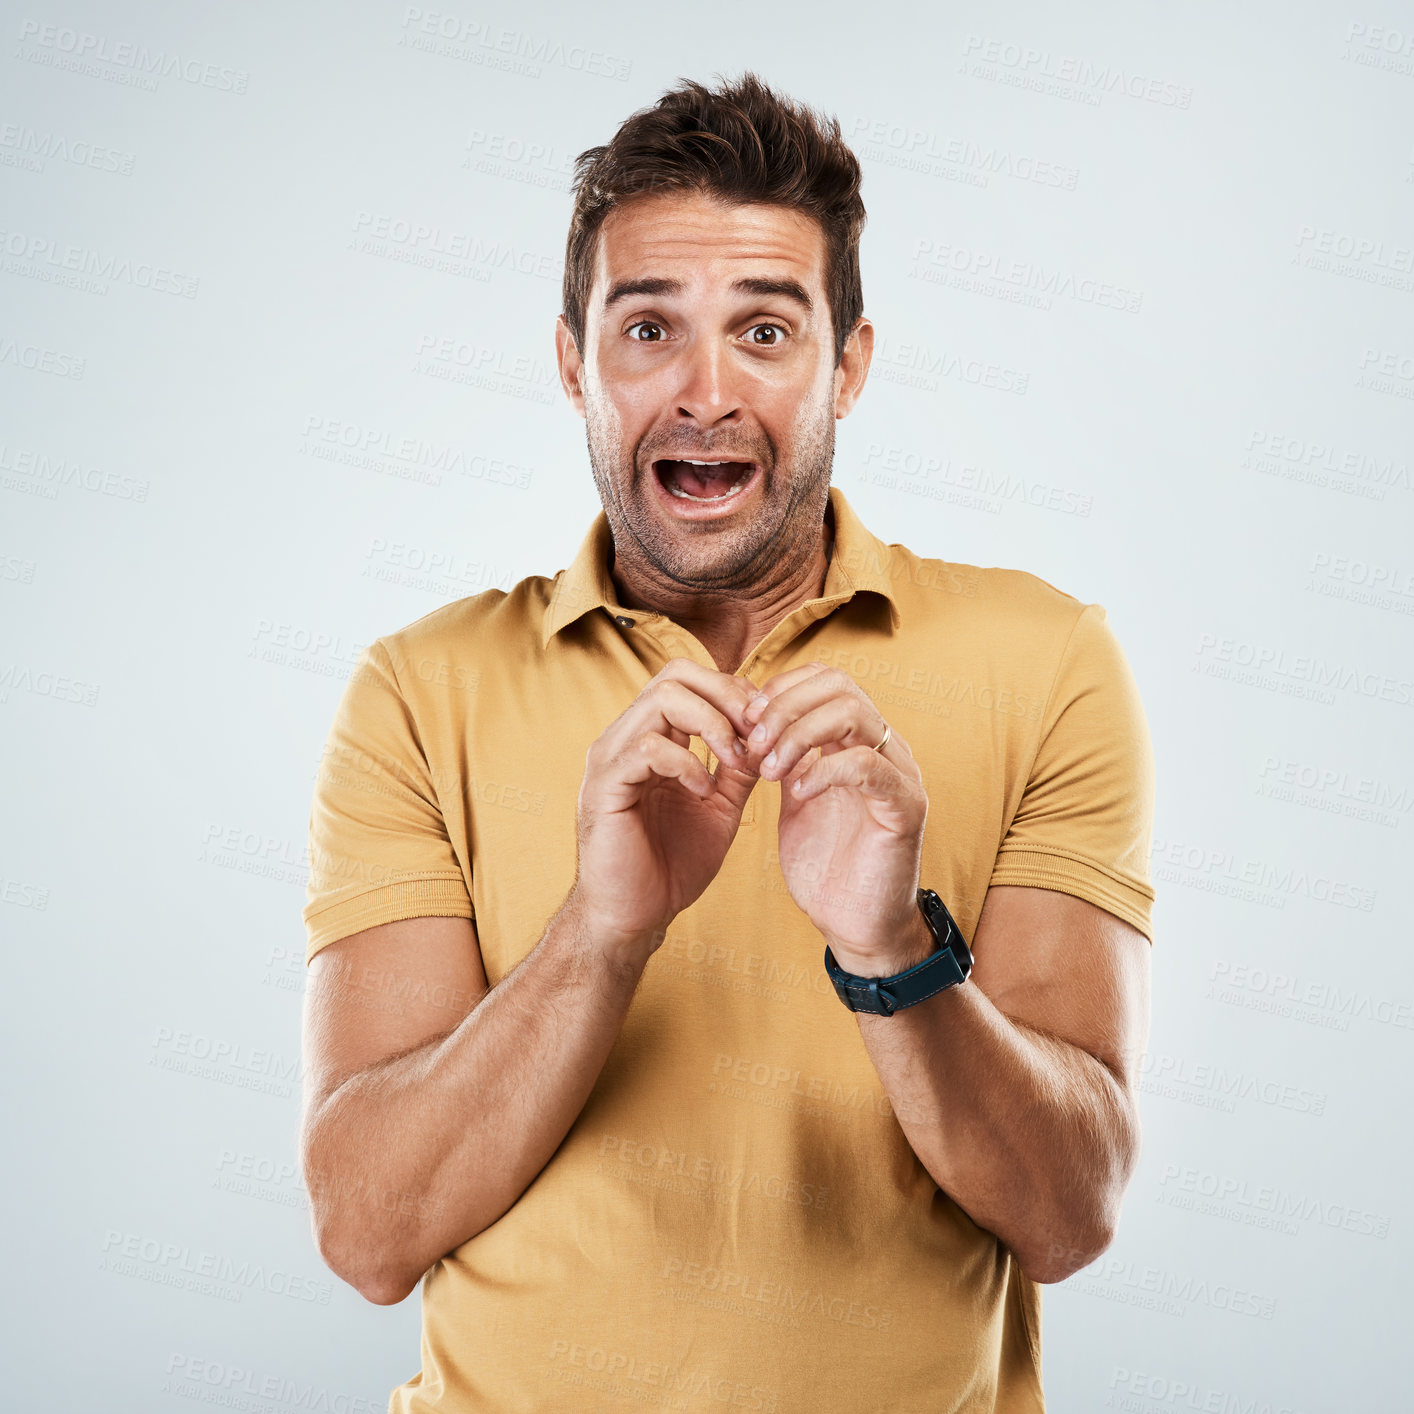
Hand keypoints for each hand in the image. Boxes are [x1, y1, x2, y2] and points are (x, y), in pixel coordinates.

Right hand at [568, 657, 760, 965]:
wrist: (634, 917)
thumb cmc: (669, 865)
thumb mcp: (718, 808)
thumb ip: (737, 771)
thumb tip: (769, 737)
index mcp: (651, 738)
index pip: (690, 680)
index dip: (734, 692)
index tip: (767, 727)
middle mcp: (626, 737)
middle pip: (676, 674)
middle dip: (727, 695)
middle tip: (757, 731)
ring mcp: (612, 757)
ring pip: (662, 699)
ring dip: (712, 724)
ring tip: (736, 759)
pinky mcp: (605, 784)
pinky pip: (648, 747)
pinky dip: (686, 762)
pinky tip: (703, 789)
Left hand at [741, 663, 929, 972]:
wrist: (856, 925)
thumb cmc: (826, 864)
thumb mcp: (796, 796)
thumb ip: (785, 756)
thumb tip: (752, 719)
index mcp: (859, 740)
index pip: (826, 678)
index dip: (781, 689)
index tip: (746, 721)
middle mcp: (885, 748)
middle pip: (838, 684)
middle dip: (784, 708)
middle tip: (752, 743)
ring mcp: (900, 774)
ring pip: (853, 714)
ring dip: (798, 735)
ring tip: (769, 770)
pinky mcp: (906, 808)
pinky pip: (866, 766)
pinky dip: (823, 771)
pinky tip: (796, 794)